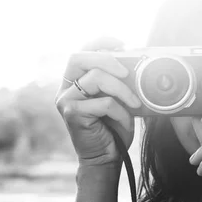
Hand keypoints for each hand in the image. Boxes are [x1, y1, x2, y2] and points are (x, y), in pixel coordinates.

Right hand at [54, 37, 141, 166]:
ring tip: (134, 102)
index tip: (122, 44)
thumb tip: (136, 63)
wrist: (106, 158)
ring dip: (122, 89)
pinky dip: (120, 110)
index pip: (82, 51)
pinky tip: (125, 120)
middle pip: (79, 57)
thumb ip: (119, 82)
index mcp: (75, 81)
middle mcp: (66, 88)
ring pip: (95, 78)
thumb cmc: (114, 129)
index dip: (99, 42)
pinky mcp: (71, 114)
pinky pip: (102, 102)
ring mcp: (65, 101)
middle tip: (127, 72)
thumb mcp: (119, 100)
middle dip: (107, 59)